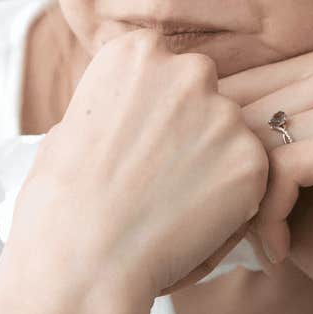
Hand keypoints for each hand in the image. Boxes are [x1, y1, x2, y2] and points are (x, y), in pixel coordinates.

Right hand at [0, 27, 268, 313]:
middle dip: (188, 128)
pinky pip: (249, 177)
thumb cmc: (60, 204)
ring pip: (228, 136)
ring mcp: (224, 113)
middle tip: (158, 177)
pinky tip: (191, 224)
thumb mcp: (70, 127)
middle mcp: (186, 69)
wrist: (83, 261)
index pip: (164, 67)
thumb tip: (133, 115)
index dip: (152, 110)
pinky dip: (230, 201)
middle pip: (202, 94)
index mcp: (136, 52)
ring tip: (170, 207)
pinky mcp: (252, 158)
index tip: (135, 143)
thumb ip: (115, 107)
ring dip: (211, 165)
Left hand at [219, 49, 312, 313]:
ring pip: (257, 139)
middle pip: (244, 112)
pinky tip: (277, 251)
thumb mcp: (271, 173)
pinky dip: (269, 216)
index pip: (238, 88)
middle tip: (222, 239)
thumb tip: (149, 103)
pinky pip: (285, 166)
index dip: (211, 154)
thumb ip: (233, 133)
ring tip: (252, 244)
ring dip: (242, 204)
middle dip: (221, 182)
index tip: (207, 212)